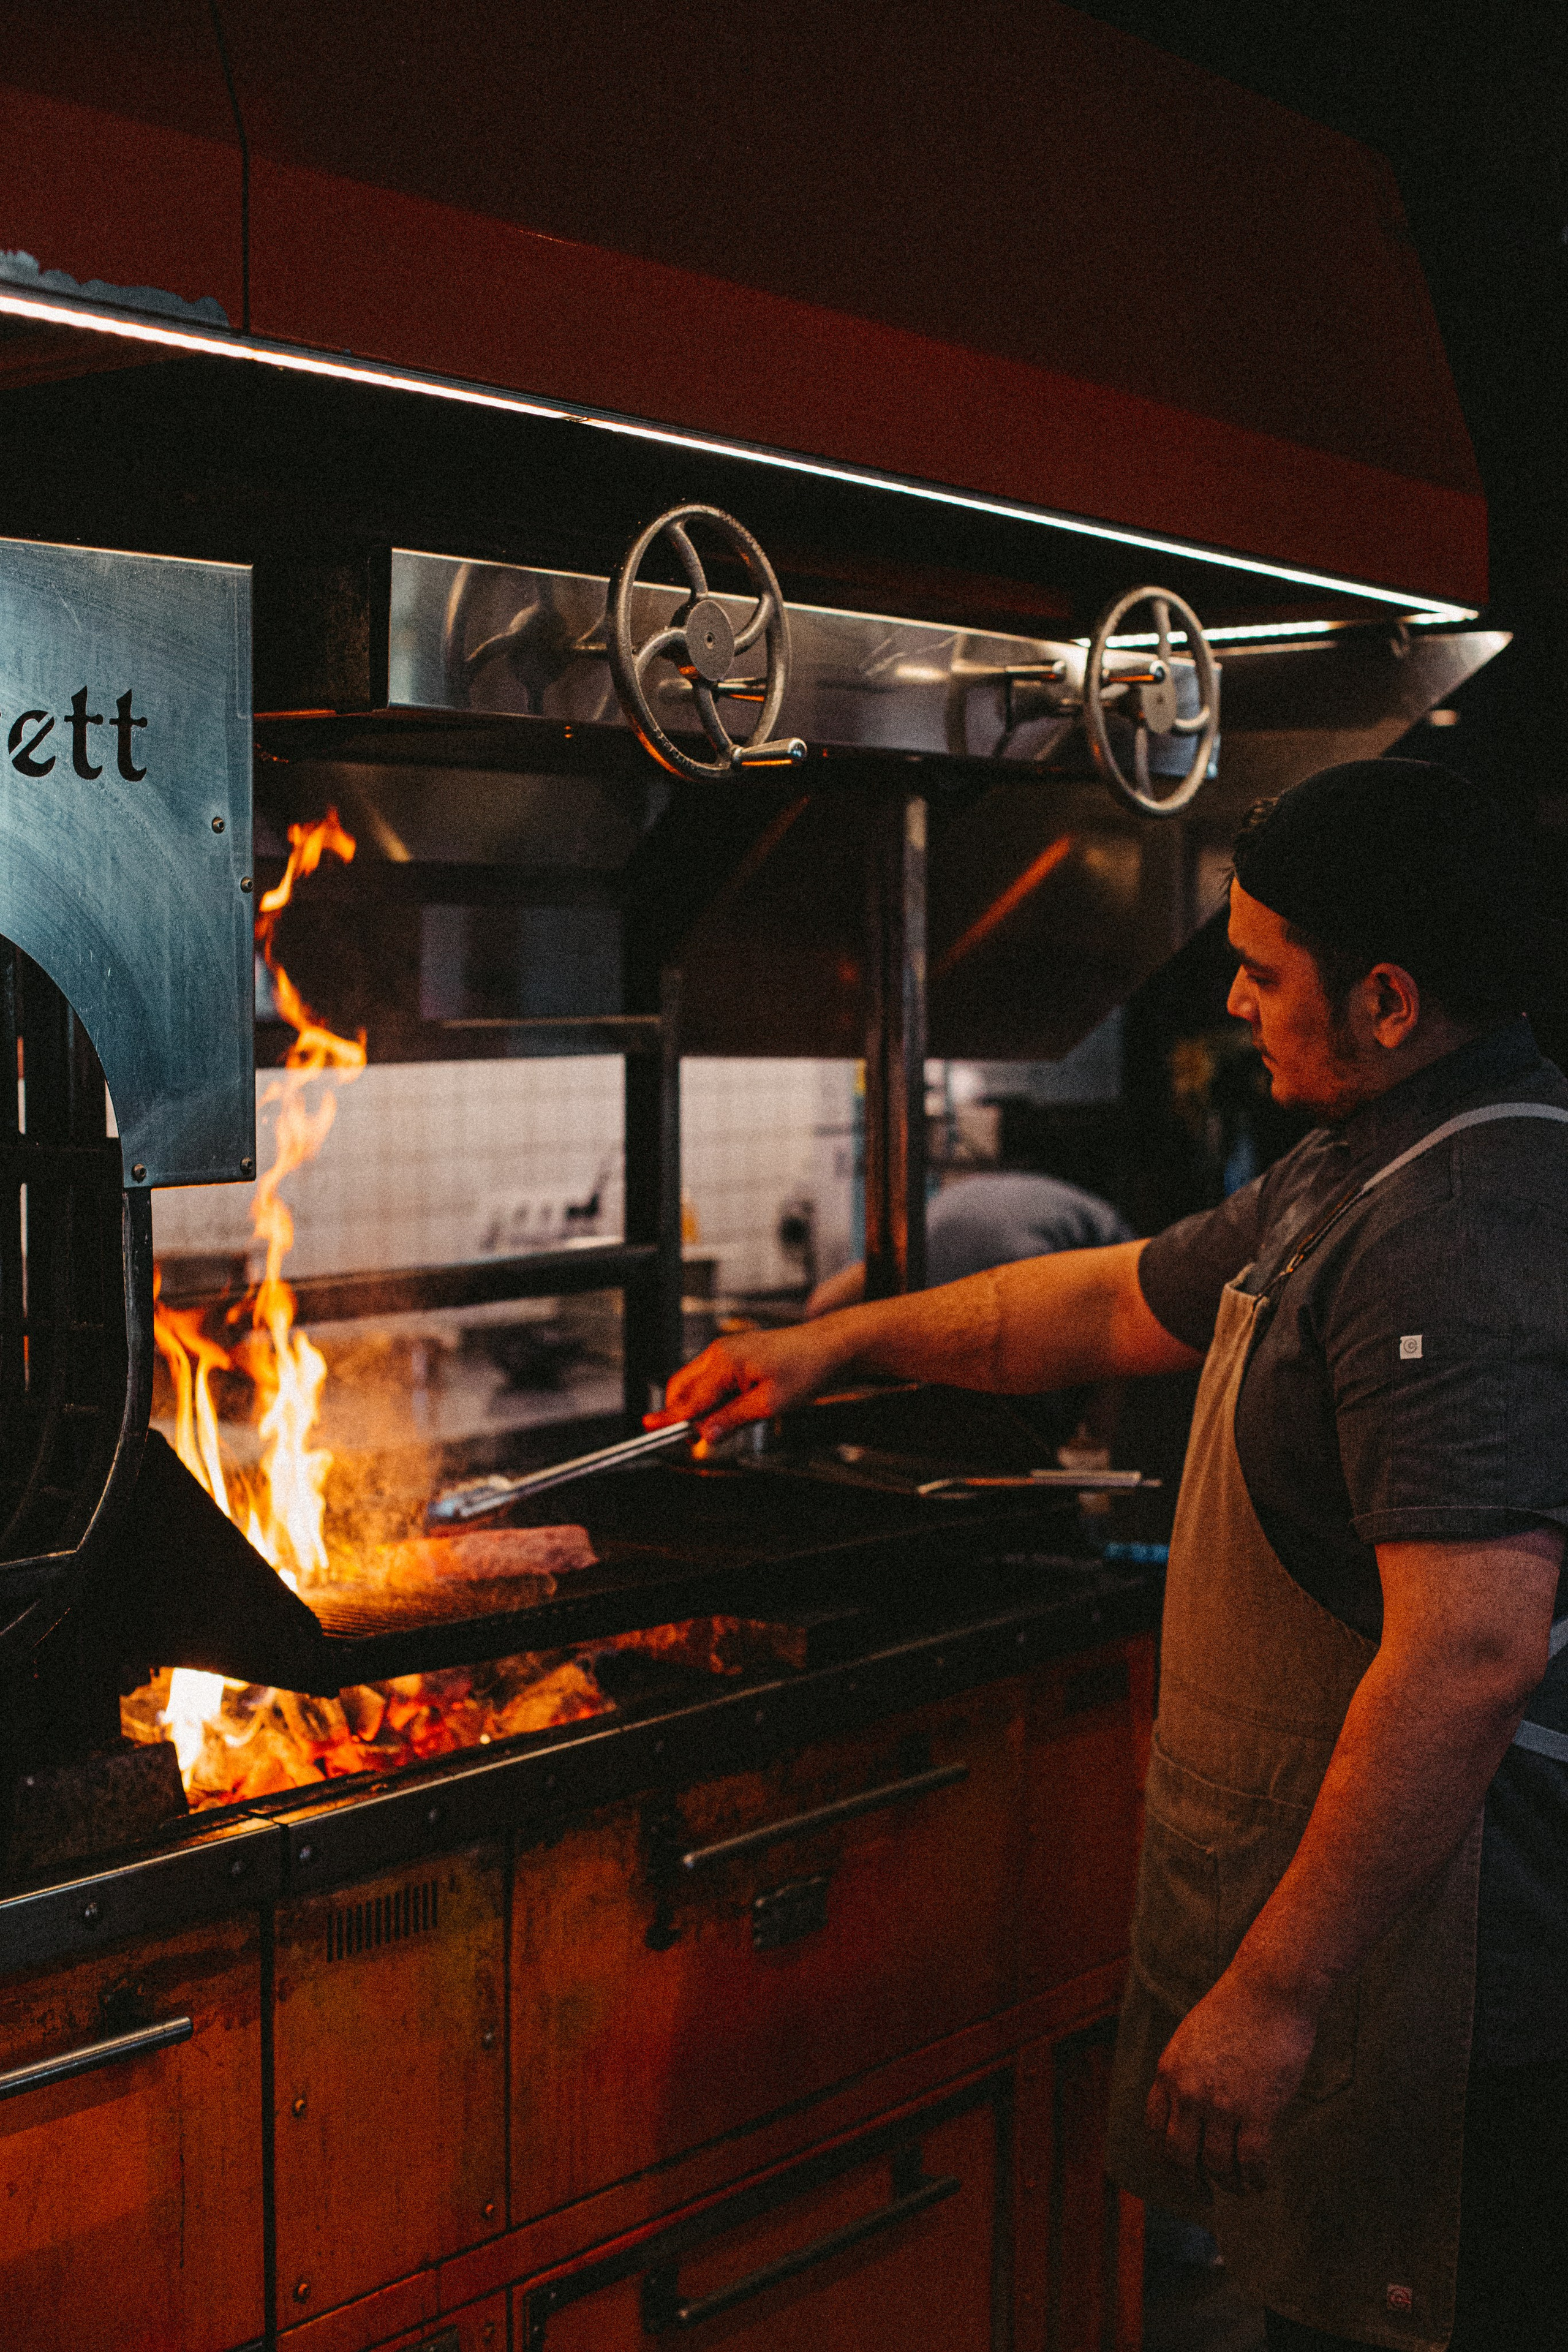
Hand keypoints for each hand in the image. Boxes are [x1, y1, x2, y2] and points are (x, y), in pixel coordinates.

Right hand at [649, 1323, 848, 1441]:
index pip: (688, 1397)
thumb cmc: (807, 1367)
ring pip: (696, 1383)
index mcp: (724, 1361)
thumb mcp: (769, 1403)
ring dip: (699, 1406)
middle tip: (687, 1438)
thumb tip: (705, 1434)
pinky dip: (712, 1397)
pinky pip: (712, 1378)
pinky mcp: (737, 1354)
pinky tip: (731, 1409)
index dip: (669, 1417)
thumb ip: (732, 1419)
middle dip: (681, 1412)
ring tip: (720, 1426)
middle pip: (683, 1386)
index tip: (650, 1428)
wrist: (830, 1347)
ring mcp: (728, 1351)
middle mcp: (720, 1352)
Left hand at [1145, 1967, 1319, 2192]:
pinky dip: (1255, 2180)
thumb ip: (1186, 2072)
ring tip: (1239, 2189)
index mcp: (1169, 2071)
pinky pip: (1251, 2162)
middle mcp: (1189, 2092)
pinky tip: (1260, 2184)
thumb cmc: (1236, 2008)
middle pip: (1181, 2154)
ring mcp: (1222, 2104)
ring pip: (1217, 2165)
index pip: (1155, 2127)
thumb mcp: (1193, 2037)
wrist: (1269, 1991)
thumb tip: (1188, 2107)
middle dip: (1190, 2181)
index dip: (1165, 2154)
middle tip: (1202, 2195)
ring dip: (1228, 2184)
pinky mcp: (1257, 2111)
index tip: (1178, 2167)